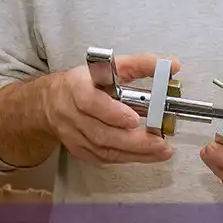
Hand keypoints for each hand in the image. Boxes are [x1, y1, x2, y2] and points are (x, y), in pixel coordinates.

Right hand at [47, 53, 180, 163]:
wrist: (50, 102)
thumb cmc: (83, 83)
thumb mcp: (110, 66)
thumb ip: (141, 64)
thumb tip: (171, 65)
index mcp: (76, 88)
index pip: (90, 102)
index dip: (112, 113)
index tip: (134, 119)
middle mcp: (72, 114)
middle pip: (102, 133)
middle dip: (134, 141)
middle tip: (160, 143)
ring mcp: (74, 135)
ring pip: (104, 150)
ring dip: (135, 153)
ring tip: (160, 150)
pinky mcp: (79, 150)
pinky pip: (104, 158)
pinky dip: (127, 158)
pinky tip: (146, 155)